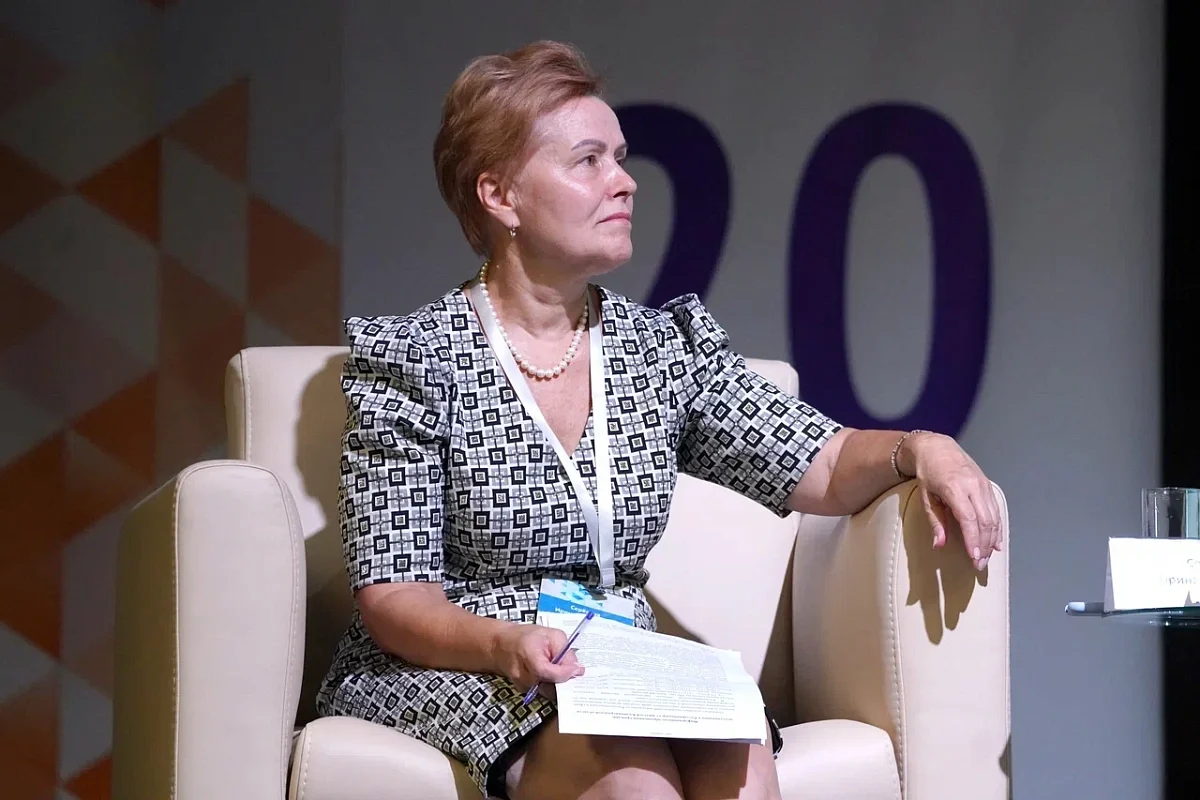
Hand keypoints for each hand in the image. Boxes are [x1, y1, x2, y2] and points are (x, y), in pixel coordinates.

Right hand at [492, 623, 584, 691]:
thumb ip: (565, 650)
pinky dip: (552, 685)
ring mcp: (521, 684)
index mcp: (527, 654)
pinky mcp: (523, 690)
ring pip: (547, 691)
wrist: (501, 645)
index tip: (578, 670)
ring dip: (559, 684)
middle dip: (564, 681)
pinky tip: (556, 676)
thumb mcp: (551, 634)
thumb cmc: (528, 636)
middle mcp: (521, 673)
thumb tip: (576, 668)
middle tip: (575, 673)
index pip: (545, 671)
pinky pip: (542, 691)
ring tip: (565, 673)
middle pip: (548, 686)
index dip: (564, 673)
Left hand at [906, 432, 1003, 570]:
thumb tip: (939, 545)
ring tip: (986, 558)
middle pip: (985, 521)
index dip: (973, 540)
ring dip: (992, 540)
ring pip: (994, 517)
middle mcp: (973, 486)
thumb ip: (935, 521)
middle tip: (979, 565)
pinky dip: (997, 528)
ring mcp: (983, 485)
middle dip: (984, 545)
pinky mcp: (988, 486)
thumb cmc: (928, 473)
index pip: (969, 519)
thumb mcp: (926, 497)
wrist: (938, 448)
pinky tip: (996, 543)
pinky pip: (996, 511)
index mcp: (955, 488)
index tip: (974, 557)